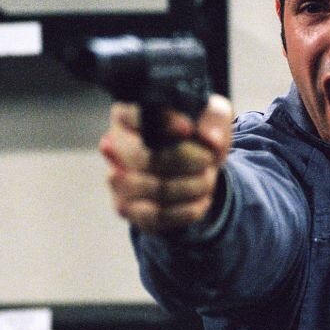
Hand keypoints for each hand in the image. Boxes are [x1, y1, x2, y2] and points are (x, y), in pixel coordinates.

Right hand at [99, 94, 232, 232]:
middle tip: (208, 160)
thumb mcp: (213, 116)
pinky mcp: (126, 207)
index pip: (135, 116)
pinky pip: (155, 216)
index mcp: (128, 113)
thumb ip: (215, 120)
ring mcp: (116, 178)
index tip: (188, 129)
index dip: (163, 123)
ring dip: (190, 187)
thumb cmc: (199, 133)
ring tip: (207, 180)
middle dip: (185, 162)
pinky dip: (185, 210)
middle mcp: (114, 143)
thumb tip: (211, 140)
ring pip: (153, 189)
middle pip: (144, 158)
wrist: (197, 166)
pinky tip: (202, 201)